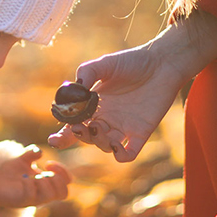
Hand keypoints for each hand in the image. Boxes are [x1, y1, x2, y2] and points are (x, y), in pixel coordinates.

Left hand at [0, 145, 71, 207]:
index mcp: (46, 184)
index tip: (49, 163)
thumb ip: (31, 153)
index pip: (66, 183)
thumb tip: (39, 153)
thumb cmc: (9, 171)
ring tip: (33, 176)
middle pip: (63, 193)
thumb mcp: (22, 159)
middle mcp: (42, 193)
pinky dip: (29, 183)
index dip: (64, 172)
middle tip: (44, 170)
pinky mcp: (21, 201)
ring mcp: (33, 198)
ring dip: (44, 182)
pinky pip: (31, 194)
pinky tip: (22, 178)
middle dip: (57, 179)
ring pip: (50, 195)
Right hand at [49, 12, 216, 161]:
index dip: (63, 135)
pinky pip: (129, 153)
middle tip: (80, 126)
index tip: (55, 139)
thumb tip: (73, 89)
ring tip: (98, 128)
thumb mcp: (105, 64)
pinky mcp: (141, 132)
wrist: (161, 63)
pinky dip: (121, 155)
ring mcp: (123, 127)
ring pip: (104, 146)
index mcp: (94, 105)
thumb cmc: (132, 61)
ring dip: (98, 143)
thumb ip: (86, 73)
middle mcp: (106, 119)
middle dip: (80, 137)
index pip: (74, 125)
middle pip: (87, 138)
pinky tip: (117, 145)